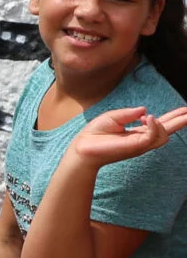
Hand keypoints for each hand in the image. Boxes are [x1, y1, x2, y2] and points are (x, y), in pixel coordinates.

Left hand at [69, 104, 186, 168]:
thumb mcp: (113, 117)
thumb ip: (129, 113)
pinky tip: (149, 118)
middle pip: (168, 131)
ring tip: (151, 117)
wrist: (82, 148)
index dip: (173, 117)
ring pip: (164, 135)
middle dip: (181, 121)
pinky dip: (154, 126)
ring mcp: (141, 144)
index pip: (160, 124)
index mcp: (138, 132)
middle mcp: (142, 139)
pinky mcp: (136, 146)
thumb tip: (146, 109)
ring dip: (164, 123)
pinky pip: (153, 136)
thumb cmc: (95, 133)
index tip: (186, 110)